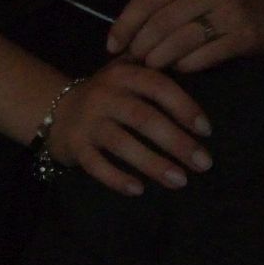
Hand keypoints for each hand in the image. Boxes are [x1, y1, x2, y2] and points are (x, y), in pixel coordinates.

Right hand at [45, 58, 212, 196]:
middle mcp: (104, 95)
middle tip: (203, 163)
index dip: (184, 106)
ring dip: (153, 164)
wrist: (57, 109)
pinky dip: (116, 178)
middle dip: (176, 142)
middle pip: (144, 118)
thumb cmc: (108, 95)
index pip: (158, 87)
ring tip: (180, 180)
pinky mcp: (74, 145)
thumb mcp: (127, 74)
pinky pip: (96, 165)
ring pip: (122, 143)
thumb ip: (155, 75)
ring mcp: (88, 121)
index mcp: (124, 74)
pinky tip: (138, 190)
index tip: (206, 130)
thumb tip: (195, 75)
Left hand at [105, 0, 263, 71]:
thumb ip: (164, 9)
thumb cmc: (222, 7)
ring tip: (152, 67)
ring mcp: (230, 12)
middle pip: (162, 21)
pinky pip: (204, 55)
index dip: (125, 24)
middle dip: (141, 45)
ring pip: (181, 39)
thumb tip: (123, 39)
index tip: (112, 45)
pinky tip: (179, 70)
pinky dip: (186, 66)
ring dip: (160, 58)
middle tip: (134, 61)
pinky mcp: (243, 36)